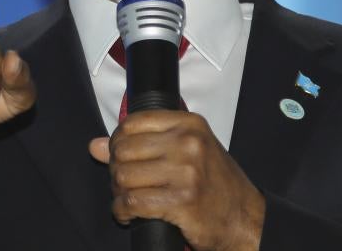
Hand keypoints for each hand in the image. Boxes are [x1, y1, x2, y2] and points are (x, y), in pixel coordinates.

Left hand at [89, 111, 264, 250]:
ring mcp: (186, 172)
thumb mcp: (187, 153)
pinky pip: (132, 203)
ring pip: (124, 177)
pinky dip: (122, 211)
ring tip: (126, 199)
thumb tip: (95, 145)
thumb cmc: (217, 185)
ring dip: (118, 193)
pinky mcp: (182, 202)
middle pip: (123, 150)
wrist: (247, 219)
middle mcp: (188, 143)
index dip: (118, 142)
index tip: (121, 156)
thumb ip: (142, 144)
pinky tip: (128, 215)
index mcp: (189, 124)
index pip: (132, 123)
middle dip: (115, 170)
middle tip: (123, 184)